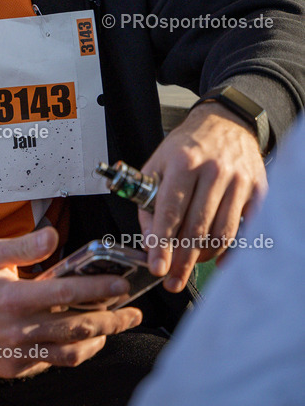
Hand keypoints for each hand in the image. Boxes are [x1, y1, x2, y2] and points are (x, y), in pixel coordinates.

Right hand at [0, 226, 141, 377]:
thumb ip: (25, 246)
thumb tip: (53, 234)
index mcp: (15, 297)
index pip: (69, 294)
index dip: (100, 290)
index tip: (122, 286)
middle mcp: (19, 329)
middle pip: (78, 328)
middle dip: (112, 321)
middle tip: (133, 314)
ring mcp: (17, 353)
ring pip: (69, 353)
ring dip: (96, 342)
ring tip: (111, 330)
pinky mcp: (12, 368)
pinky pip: (50, 363)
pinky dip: (69, 353)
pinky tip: (78, 341)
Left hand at [139, 103, 267, 291]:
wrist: (225, 123)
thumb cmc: (186, 146)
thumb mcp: (157, 164)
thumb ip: (148, 202)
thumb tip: (149, 241)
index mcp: (183, 161)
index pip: (170, 209)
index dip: (162, 242)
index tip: (156, 267)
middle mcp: (212, 170)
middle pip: (197, 227)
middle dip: (182, 261)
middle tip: (172, 281)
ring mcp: (238, 180)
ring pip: (222, 232)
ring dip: (204, 257)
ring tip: (190, 266)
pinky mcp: (257, 189)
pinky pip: (247, 229)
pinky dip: (232, 250)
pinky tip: (218, 261)